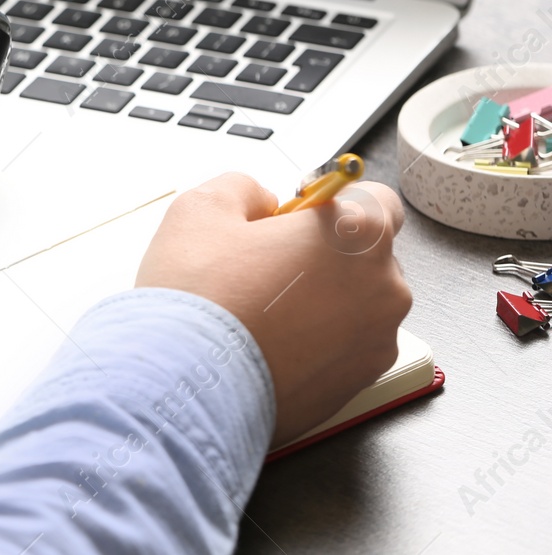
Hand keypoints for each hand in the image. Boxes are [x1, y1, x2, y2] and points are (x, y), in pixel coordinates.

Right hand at [135, 172, 411, 444]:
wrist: (187, 382)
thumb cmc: (199, 296)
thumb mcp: (202, 208)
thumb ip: (244, 188)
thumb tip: (262, 201)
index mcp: (356, 232)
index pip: (376, 199)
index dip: (331, 204)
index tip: (295, 218)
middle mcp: (383, 286)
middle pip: (364, 256)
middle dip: (323, 256)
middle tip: (264, 267)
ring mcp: (377, 340)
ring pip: (356, 305)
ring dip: (322, 301)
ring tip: (261, 313)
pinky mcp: (361, 383)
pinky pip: (346, 348)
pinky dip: (317, 343)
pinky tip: (269, 344)